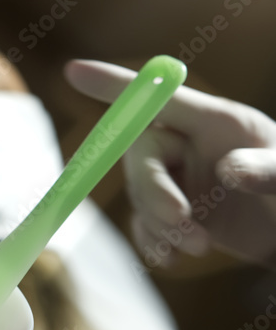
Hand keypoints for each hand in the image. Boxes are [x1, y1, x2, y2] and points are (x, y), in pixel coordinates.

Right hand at [65, 59, 275, 267]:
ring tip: (200, 247)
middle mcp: (190, 144)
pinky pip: (144, 222)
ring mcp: (180, 179)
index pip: (157, 96)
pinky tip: (170, 259)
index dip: (114, 84)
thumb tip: (229, 170)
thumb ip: (265, 170)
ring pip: (140, 193)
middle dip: (152, 189)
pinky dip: (152, 241)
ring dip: (160, 223)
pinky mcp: (176, 213)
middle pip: (141, 153)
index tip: (73, 71)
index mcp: (215, 121)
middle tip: (180, 220)